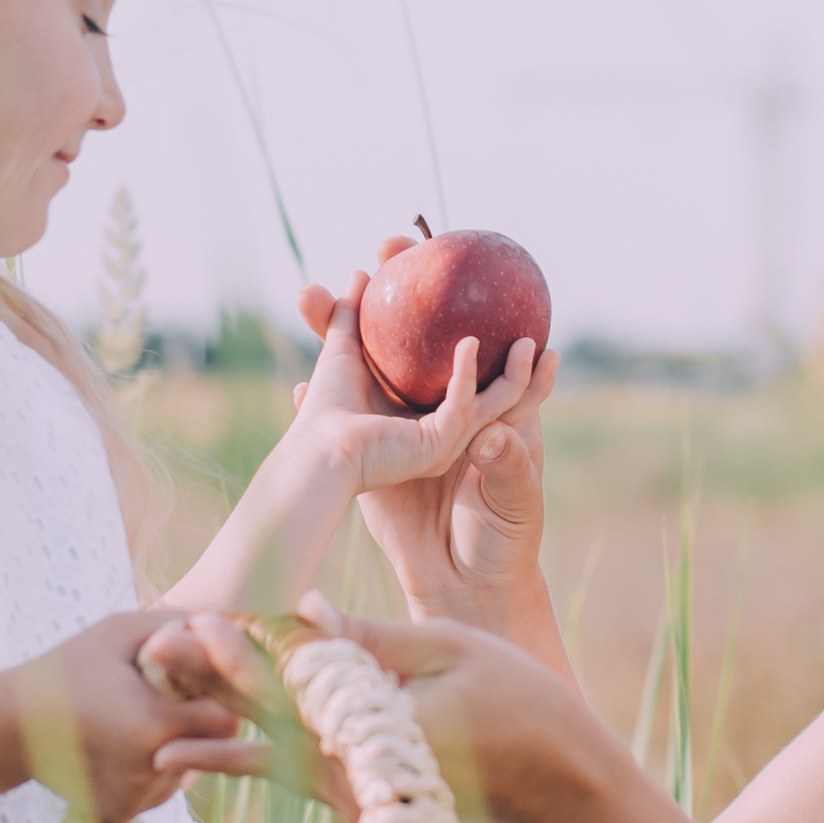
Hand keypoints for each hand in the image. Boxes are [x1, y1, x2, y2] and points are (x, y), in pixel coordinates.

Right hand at [11, 611, 245, 822]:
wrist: (8, 724)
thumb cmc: (68, 666)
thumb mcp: (121, 630)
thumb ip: (180, 624)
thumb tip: (230, 626)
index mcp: (151, 727)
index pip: (225, 718)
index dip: (217, 697)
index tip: (197, 680)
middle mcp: (148, 772)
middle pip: (210, 749)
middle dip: (201, 722)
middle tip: (172, 697)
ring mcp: (135, 798)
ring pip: (186, 770)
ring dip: (179, 745)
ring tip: (138, 718)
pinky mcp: (122, 811)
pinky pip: (160, 787)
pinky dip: (154, 766)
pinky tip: (123, 744)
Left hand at [138, 596, 608, 822]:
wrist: (543, 780)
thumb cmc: (511, 699)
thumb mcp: (446, 651)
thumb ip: (368, 639)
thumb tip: (304, 611)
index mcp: (380, 726)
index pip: (300, 685)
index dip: (245, 652)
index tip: (198, 624)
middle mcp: (355, 765)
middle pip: (266, 717)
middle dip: (207, 680)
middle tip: (152, 647)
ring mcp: (348, 788)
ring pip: (262, 747)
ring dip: (206, 715)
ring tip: (156, 685)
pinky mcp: (348, 794)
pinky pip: (282, 769)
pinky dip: (233, 750)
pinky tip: (181, 744)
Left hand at [287, 260, 545, 501]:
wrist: (316, 456)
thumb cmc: (325, 412)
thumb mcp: (342, 352)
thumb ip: (349, 315)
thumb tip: (362, 271)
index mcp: (428, 415)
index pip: (472, 384)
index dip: (490, 353)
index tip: (499, 316)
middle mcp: (443, 432)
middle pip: (499, 398)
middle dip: (525, 373)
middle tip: (535, 332)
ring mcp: (443, 443)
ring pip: (496, 406)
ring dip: (517, 375)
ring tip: (530, 340)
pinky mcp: (435, 448)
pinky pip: (462, 406)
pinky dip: (467, 374)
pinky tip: (468, 344)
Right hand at [298, 251, 557, 628]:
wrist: (456, 582)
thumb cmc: (498, 542)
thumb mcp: (511, 507)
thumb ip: (510, 471)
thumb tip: (496, 433)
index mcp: (489, 410)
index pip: (492, 349)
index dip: (488, 305)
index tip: (482, 273)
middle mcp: (446, 402)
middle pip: (426, 331)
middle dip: (409, 282)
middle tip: (391, 240)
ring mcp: (406, 416)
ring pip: (377, 350)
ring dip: (354, 311)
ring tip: (333, 277)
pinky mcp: (373, 437)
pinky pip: (345, 387)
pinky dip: (331, 355)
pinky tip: (311, 324)